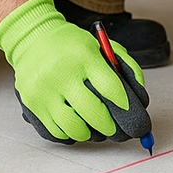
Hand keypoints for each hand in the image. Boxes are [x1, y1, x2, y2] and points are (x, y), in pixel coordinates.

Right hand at [0, 0, 151, 142]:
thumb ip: (125, 66)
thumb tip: (140, 98)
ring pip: (74, 128)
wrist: (33, 38)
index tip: (132, 113)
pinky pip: (56, 132)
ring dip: (90, 134)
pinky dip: (70, 134)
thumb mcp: (101, 46)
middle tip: (117, 130)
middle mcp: (62, 74)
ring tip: (95, 128)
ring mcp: (44, 91)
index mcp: (83, 56)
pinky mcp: (32, 105)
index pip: (111, 88)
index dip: (125, 106)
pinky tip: (76, 124)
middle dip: (111, 127)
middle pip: (94, 113)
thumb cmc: (71, 45)